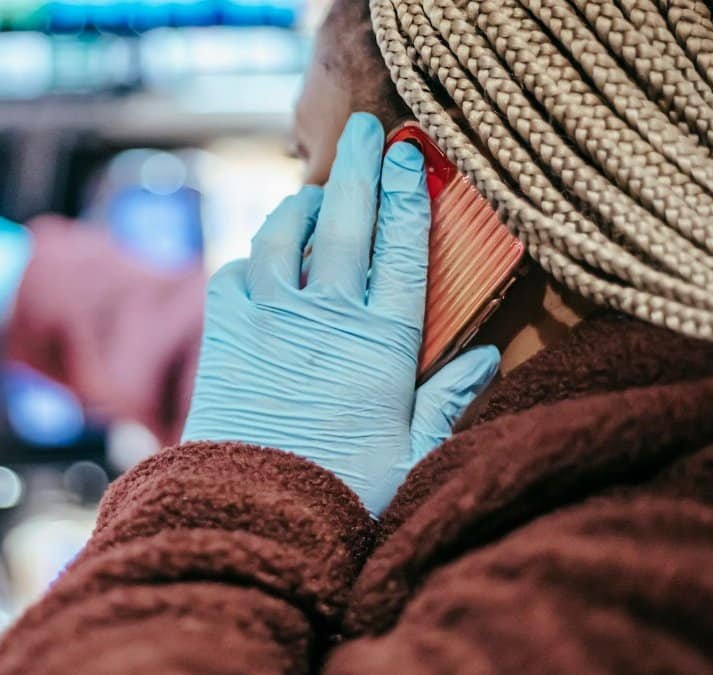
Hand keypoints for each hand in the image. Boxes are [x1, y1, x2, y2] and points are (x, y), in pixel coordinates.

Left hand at [182, 113, 499, 513]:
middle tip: (369, 128)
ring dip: (301, 202)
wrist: (251, 511)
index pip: (403, 249)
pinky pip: (237, 270)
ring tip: (315, 189)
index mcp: (382, 342)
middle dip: (360, 167)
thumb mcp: (411, 455)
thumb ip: (448, 401)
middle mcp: (326, 315)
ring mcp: (268, 316)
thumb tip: (489, 356)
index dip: (409, 195)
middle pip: (346, 221)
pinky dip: (254, 255)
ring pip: (284, 234)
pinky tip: (264, 258)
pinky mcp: (224, 331)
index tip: (413, 156)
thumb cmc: (340, 493)